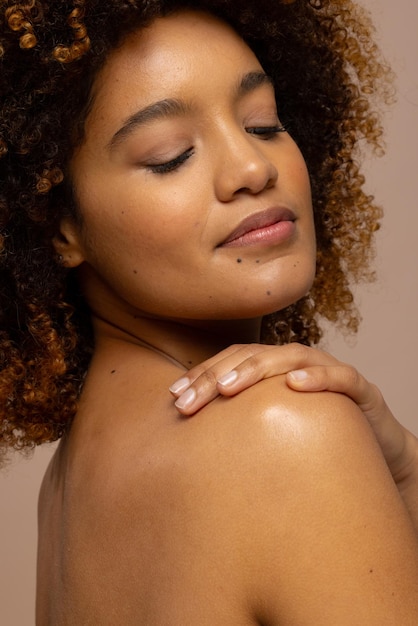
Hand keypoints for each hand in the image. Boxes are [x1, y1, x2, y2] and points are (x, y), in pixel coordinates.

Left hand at [169, 343, 417, 528]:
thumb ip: (240, 427)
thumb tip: (189, 444)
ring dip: (255, 369)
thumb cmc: (316, 439)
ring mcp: (327, 370)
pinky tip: (295, 385)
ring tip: (228, 388)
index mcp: (272, 371)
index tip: (174, 397)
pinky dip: (318, 377)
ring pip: (288, 357)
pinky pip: (340, 377)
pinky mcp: (358, 388)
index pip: (230, 362)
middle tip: (187, 402)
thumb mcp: (272, 432)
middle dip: (215, 377)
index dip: (201, 375)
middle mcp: (295, 363)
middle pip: (250, 357)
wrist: (376, 452)